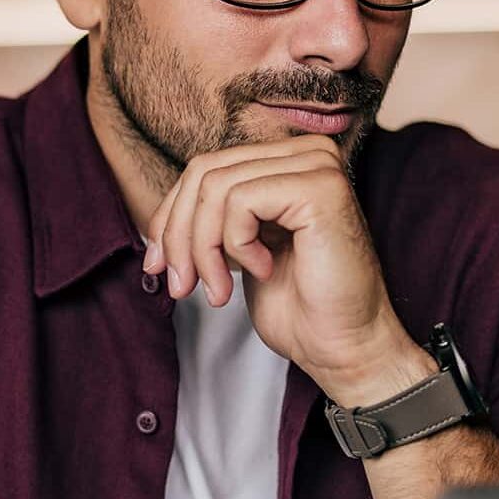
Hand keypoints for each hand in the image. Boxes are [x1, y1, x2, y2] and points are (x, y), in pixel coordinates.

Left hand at [142, 136, 427, 402]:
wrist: (343, 346)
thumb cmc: (299, 306)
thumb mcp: (238, 250)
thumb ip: (210, 218)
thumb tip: (155, 220)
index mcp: (288, 162)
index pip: (205, 167)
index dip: (169, 217)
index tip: (157, 266)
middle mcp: (306, 153)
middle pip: (204, 172)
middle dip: (178, 235)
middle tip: (180, 286)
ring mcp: (317, 165)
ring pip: (216, 187)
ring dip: (203, 249)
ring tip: (218, 291)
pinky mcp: (320, 187)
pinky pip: (241, 201)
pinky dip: (237, 245)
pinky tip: (263, 270)